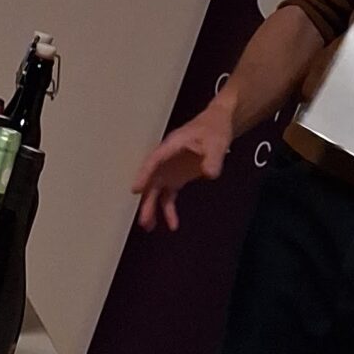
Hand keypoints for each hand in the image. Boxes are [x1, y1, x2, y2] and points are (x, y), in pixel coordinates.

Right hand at [133, 104, 232, 232]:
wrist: (217, 126)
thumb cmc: (213, 128)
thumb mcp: (217, 142)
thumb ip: (213, 158)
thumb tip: (209, 173)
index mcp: (172, 146)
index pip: (154, 161)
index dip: (144, 174)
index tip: (135, 189)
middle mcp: (166, 160)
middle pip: (152, 181)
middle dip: (147, 201)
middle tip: (144, 219)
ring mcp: (169, 170)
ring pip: (156, 192)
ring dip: (152, 209)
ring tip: (150, 227)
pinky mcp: (176, 178)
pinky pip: (168, 197)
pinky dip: (169, 210)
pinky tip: (173, 224)